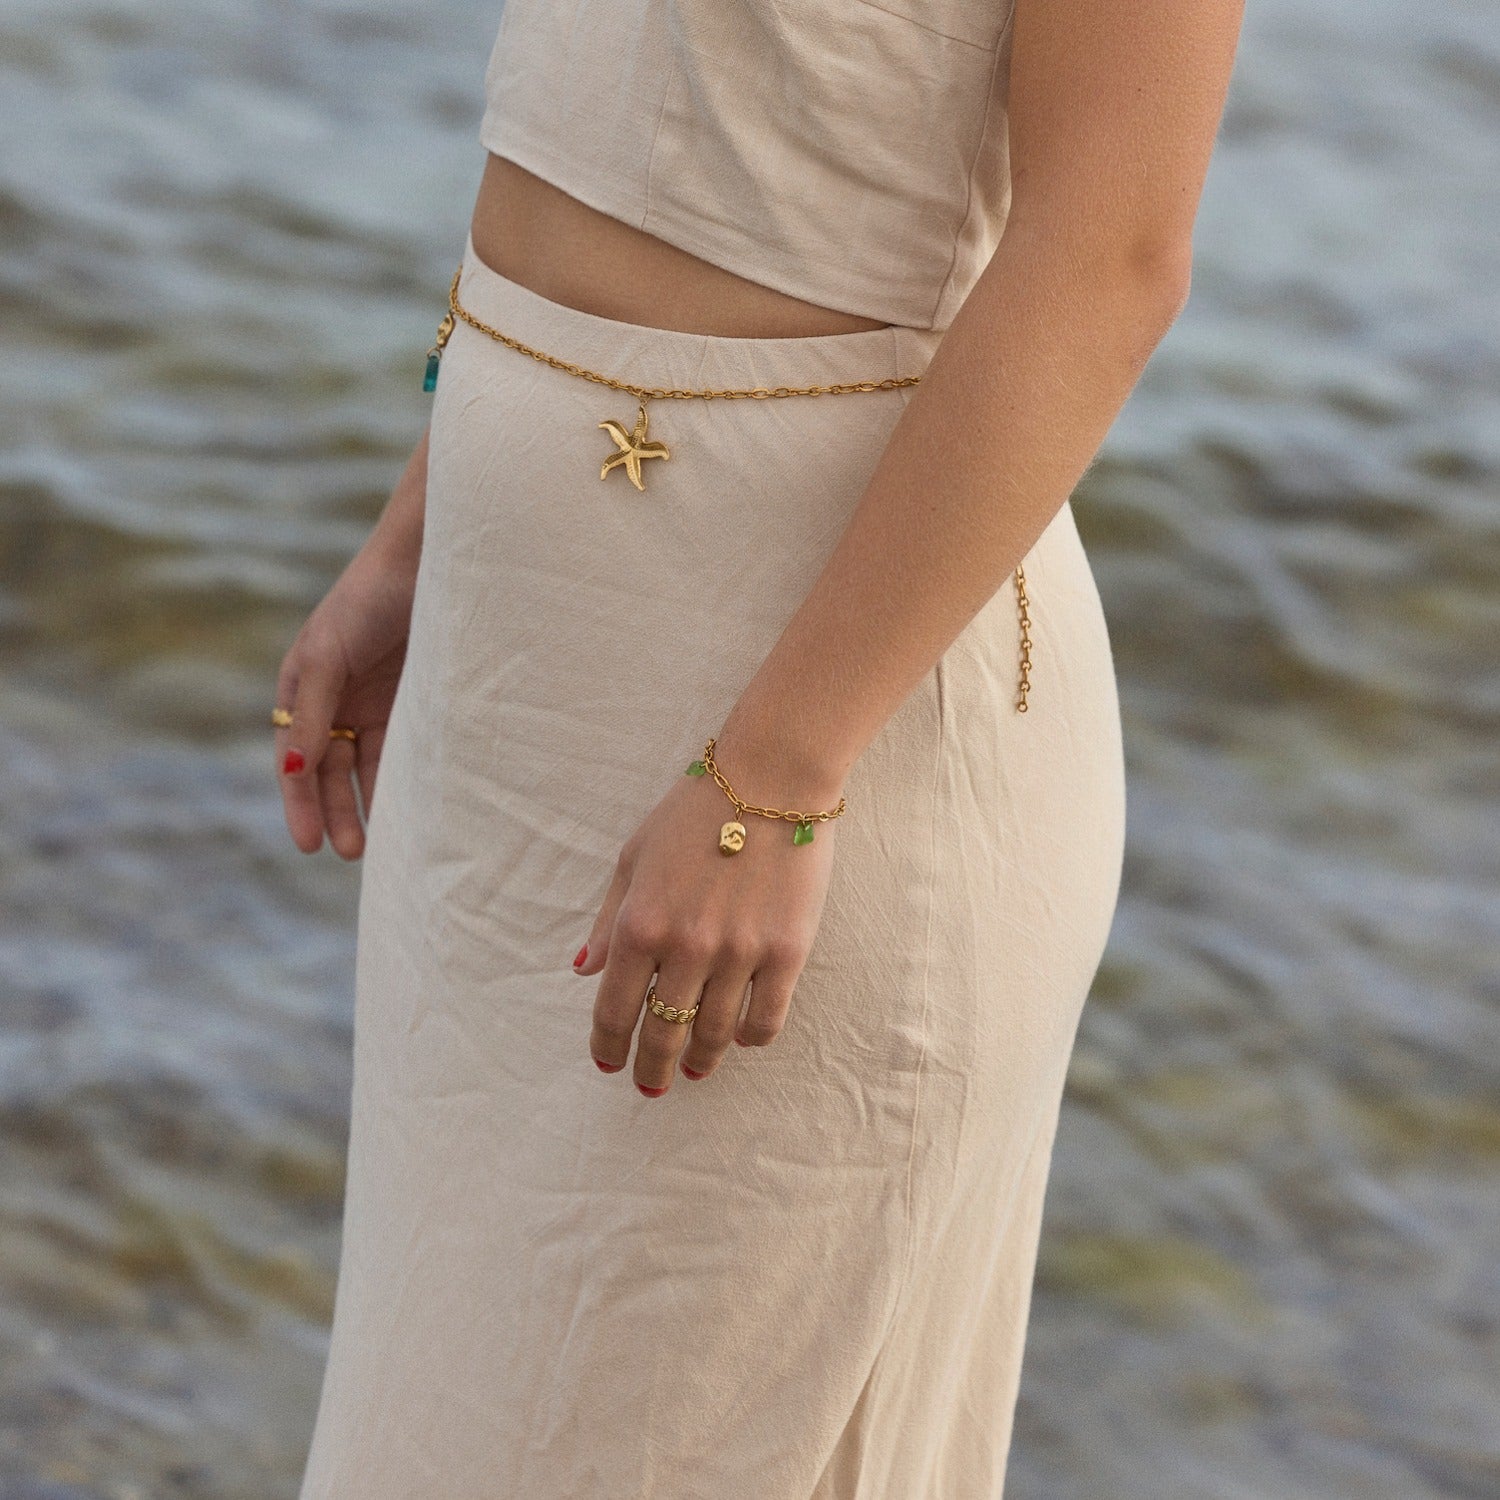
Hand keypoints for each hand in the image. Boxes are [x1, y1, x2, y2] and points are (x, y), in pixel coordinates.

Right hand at [273, 543, 417, 858]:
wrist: (427, 563)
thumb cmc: (366, 600)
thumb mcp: (328, 657)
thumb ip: (313, 715)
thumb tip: (291, 773)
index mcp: (303, 689)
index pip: (296, 760)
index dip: (300, 803)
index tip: (309, 845)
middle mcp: (337, 701)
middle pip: (332, 772)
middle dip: (337, 813)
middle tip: (350, 853)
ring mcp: (377, 703)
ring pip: (369, 768)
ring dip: (371, 805)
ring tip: (381, 845)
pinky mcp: (416, 702)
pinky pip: (405, 751)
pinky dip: (403, 780)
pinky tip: (411, 809)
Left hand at [575, 759, 840, 1093]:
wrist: (771, 779)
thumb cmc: (694, 811)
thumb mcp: (634, 858)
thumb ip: (610, 920)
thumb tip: (585, 969)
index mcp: (641, 923)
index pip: (613, 1009)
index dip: (607, 1046)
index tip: (608, 1063)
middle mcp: (686, 946)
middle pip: (662, 1033)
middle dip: (651, 1068)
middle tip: (651, 1084)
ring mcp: (739, 953)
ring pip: (713, 1034)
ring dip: (699, 1060)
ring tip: (695, 1068)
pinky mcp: (787, 952)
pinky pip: (765, 1020)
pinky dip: (748, 1038)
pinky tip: (739, 1037)